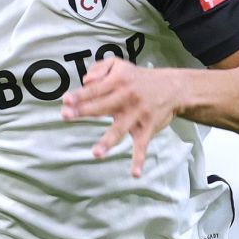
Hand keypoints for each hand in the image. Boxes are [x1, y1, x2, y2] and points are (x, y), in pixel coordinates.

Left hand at [60, 58, 185, 176]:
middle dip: (83, 111)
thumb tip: (85, 81)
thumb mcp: (119, 64)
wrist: (173, 88)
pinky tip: (135, 174)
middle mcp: (126, 98)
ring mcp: (137, 115)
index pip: (94, 89)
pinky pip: (142, 146)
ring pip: (120, 129)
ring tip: (96, 153)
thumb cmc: (139, 78)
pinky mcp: (147, 129)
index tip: (65, 100)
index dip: (80, 95)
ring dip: (108, 141)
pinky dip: (139, 159)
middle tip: (65, 116)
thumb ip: (99, 68)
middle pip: (102, 106)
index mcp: (117, 82)